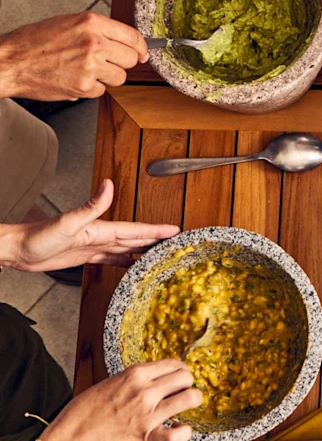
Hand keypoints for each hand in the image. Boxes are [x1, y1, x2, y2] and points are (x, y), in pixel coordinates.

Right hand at [0, 11, 148, 100]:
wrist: (10, 61)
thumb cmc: (34, 42)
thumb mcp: (69, 23)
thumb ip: (98, 31)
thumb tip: (124, 42)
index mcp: (91, 23)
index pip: (133, 36)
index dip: (142, 47)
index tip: (143, 53)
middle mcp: (94, 43)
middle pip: (130, 59)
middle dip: (122, 63)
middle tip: (106, 63)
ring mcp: (90, 66)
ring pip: (120, 77)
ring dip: (108, 77)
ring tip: (85, 70)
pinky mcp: (84, 86)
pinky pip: (102, 91)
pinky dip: (91, 88)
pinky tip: (74, 78)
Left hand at [6, 179, 179, 271]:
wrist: (17, 250)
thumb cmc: (38, 237)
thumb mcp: (68, 222)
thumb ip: (91, 206)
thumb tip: (109, 184)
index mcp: (101, 229)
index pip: (135, 229)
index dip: (156, 230)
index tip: (176, 230)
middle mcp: (100, 236)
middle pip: (135, 238)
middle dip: (156, 238)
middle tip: (176, 242)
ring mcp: (93, 246)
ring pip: (126, 248)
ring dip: (143, 249)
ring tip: (161, 252)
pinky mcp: (85, 256)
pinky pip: (111, 259)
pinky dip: (125, 261)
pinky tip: (132, 264)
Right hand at [41, 360, 200, 440]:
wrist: (67, 440)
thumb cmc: (82, 415)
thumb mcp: (107, 386)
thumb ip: (132, 382)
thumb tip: (153, 380)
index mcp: (133, 375)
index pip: (173, 364)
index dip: (181, 370)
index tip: (181, 376)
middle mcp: (143, 392)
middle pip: (185, 378)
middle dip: (188, 383)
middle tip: (184, 390)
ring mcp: (147, 416)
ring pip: (189, 398)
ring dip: (192, 400)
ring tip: (189, 404)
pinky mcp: (146, 438)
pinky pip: (178, 433)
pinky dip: (184, 431)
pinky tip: (179, 428)